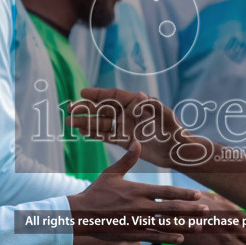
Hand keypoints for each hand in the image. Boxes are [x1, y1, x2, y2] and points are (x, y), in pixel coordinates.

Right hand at [67, 88, 187, 169]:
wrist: (176, 151)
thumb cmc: (174, 130)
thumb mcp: (165, 115)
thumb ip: (152, 105)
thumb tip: (140, 96)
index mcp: (136, 103)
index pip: (113, 96)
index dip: (98, 94)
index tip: (82, 93)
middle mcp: (128, 113)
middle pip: (103, 109)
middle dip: (86, 108)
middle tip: (70, 108)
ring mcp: (125, 127)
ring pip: (101, 123)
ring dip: (85, 122)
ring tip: (69, 122)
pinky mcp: (124, 140)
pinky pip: (105, 136)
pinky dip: (94, 134)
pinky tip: (81, 132)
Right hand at [68, 142, 206, 244]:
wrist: (81, 214)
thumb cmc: (96, 192)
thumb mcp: (111, 174)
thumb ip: (127, 159)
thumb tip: (137, 142)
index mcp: (138, 190)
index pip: (166, 191)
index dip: (184, 193)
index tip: (198, 194)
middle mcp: (140, 206)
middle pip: (171, 208)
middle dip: (190, 209)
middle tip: (206, 210)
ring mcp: (136, 221)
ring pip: (165, 224)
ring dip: (184, 225)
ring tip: (198, 226)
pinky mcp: (131, 234)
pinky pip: (153, 237)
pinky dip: (167, 237)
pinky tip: (180, 239)